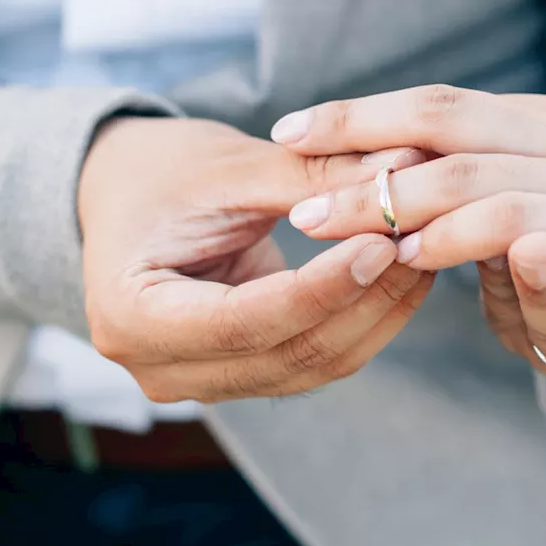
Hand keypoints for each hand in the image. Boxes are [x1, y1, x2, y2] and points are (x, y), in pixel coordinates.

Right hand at [77, 117, 433, 401]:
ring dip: (377, 312)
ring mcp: (201, 380)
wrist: (123, 192)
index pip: (244, 321)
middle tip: (421, 239)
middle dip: (365, 299)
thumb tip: (402, 167)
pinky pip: (315, 357)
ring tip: (422, 248)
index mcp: (131, 316)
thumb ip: (310, 176)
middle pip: (287, 354)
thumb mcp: (228, 165)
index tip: (383, 242)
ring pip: (313, 365)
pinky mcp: (240, 372)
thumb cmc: (160, 169)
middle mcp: (161, 368)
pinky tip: (399, 271)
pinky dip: (362, 317)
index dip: (323, 288)